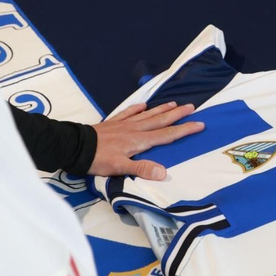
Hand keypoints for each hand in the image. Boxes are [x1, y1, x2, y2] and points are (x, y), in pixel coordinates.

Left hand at [89, 101, 203, 178]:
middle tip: (192, 106)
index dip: (184, 130)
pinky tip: (143, 105)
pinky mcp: (113, 123)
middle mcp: (135, 129)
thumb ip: (142, 169)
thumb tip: (163, 172)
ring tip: (174, 103)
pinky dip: (137, 108)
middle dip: (177, 114)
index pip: (167, 135)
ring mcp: (124, 124)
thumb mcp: (120, 168)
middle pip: (160, 120)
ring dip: (161, 109)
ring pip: (147, 115)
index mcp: (140, 141)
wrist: (76, 147)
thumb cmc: (98, 160)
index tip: (199, 124)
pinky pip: (128, 113)